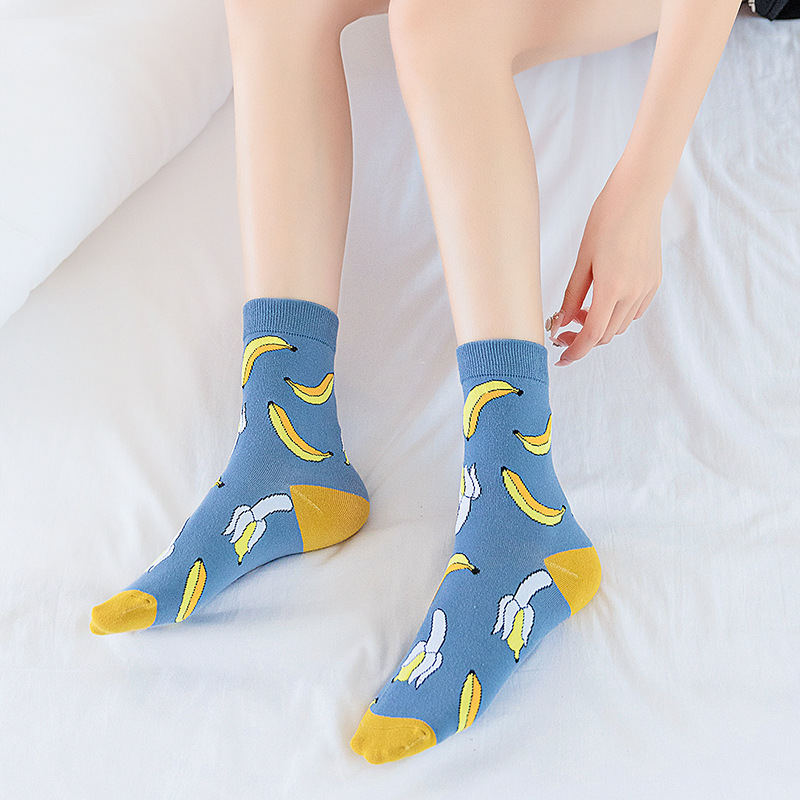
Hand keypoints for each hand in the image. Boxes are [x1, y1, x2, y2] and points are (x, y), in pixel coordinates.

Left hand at [548, 169, 662, 365]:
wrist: (638, 196)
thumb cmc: (605, 221)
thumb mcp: (581, 260)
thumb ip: (572, 296)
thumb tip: (560, 323)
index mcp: (612, 288)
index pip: (593, 334)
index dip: (575, 351)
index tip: (561, 358)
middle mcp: (634, 292)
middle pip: (606, 334)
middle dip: (583, 338)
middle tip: (563, 329)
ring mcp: (647, 288)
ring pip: (620, 325)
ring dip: (599, 326)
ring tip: (581, 309)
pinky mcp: (655, 281)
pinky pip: (634, 312)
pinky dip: (616, 315)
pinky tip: (602, 300)